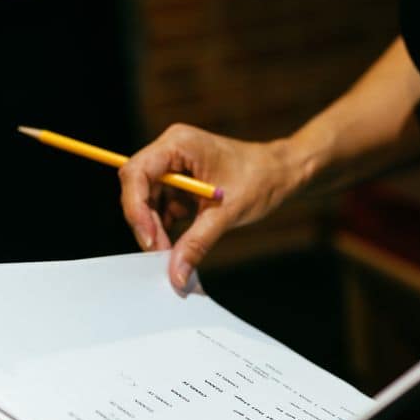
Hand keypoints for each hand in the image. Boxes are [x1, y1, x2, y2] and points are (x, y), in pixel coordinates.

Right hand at [118, 123, 310, 289]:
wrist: (283, 174)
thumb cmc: (261, 179)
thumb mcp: (227, 213)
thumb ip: (197, 243)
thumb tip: (175, 275)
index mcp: (178, 144)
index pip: (136, 173)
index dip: (136, 208)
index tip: (149, 240)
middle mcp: (170, 153)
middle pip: (137, 190)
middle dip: (146, 224)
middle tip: (161, 254)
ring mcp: (174, 169)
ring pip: (147, 204)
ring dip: (156, 230)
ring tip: (172, 254)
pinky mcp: (180, 186)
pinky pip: (162, 210)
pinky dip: (167, 230)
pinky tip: (178, 247)